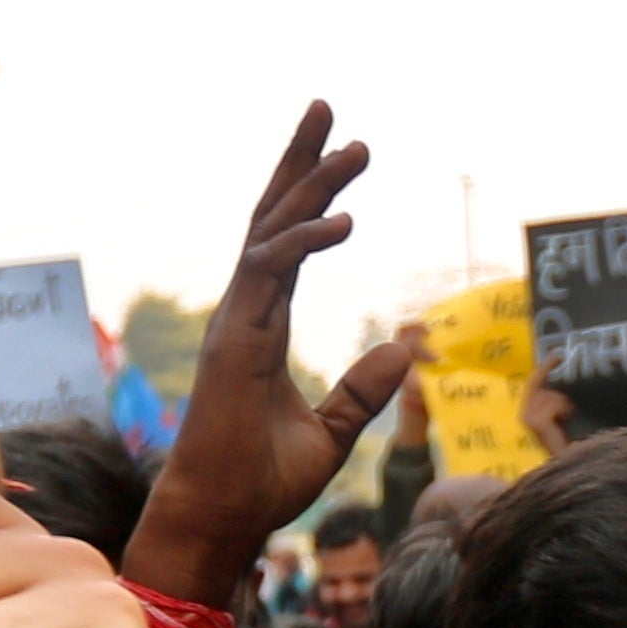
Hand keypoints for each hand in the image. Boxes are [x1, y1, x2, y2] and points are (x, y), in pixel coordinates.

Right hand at [124, 102, 414, 604]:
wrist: (222, 519)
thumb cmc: (263, 482)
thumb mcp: (331, 431)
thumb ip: (364, 390)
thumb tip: (404, 350)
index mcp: (263, 325)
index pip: (286, 243)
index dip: (310, 195)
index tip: (339, 151)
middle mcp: (246, 312)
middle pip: (270, 218)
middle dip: (299, 161)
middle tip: (328, 108)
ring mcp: (236, 322)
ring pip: (271, 233)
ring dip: (311, 186)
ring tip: (353, 147)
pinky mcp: (235, 341)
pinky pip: (270, 275)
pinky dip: (303, 242)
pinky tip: (342, 221)